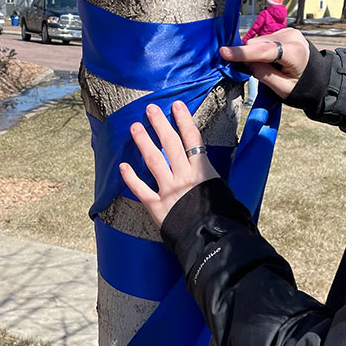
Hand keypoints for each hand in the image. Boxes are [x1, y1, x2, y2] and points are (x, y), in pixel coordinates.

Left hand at [119, 101, 218, 226]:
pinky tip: (123, 165)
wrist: (211, 239)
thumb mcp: (221, 189)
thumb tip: (204, 167)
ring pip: (153, 159)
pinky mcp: (156, 205)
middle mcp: (184, 176)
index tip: (176, 105)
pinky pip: (140, 188)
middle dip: (160, 123)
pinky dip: (131, 177)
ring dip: (143, 141)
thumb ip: (209, 176)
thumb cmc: (222, 216)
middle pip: (170, 143)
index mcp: (202, 171)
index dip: (183, 120)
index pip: (192, 138)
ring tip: (135, 127)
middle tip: (150, 109)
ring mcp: (169, 189)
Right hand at [219, 27, 310, 99]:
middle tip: (255, 72)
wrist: (318, 77)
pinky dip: (261, 50)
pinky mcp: (284, 31)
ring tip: (270, 67)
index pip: (264, 51)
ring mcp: (287, 31)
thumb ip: (263, 75)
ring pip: (258, 41)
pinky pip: (263, 39)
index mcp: (294, 52)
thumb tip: (247, 62)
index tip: (224, 52)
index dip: (243, 53)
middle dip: (250, 56)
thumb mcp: (283, 89)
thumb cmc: (301, 86)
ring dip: (256, 54)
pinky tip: (271, 60)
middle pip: (258, 44)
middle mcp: (291, 36)